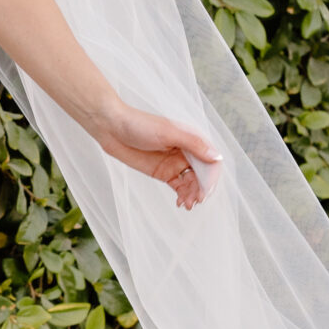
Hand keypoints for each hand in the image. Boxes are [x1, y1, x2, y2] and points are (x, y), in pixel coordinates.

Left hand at [95, 104, 220, 211]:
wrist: (111, 127)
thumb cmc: (139, 124)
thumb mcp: (168, 133)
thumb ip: (193, 144)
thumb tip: (216, 157)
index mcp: (191, 139)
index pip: (210, 161)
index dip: (211, 177)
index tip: (205, 192)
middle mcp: (186, 151)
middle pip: (202, 174)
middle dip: (201, 189)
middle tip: (195, 201)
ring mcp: (175, 162)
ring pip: (192, 182)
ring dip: (192, 194)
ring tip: (187, 205)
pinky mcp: (163, 172)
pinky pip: (179, 186)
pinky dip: (183, 195)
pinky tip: (181, 203)